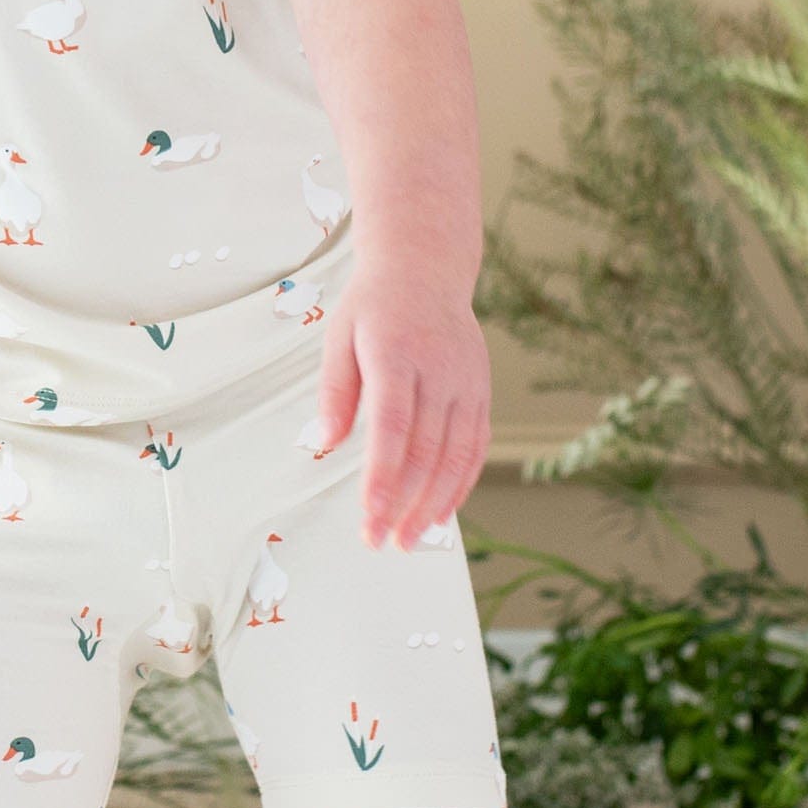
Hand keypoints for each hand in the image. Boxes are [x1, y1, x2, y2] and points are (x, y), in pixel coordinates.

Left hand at [307, 257, 490, 548]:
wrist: (426, 267)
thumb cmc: (375, 306)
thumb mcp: (340, 335)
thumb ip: (335, 391)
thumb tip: (326, 442)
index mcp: (395, 353)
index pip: (393, 425)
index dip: (383, 476)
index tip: (370, 516)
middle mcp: (438, 369)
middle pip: (426, 449)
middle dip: (405, 502)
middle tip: (383, 540)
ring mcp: (466, 381)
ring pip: (457, 454)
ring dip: (435, 503)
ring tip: (410, 537)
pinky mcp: (481, 390)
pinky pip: (477, 445)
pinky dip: (462, 483)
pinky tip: (442, 512)